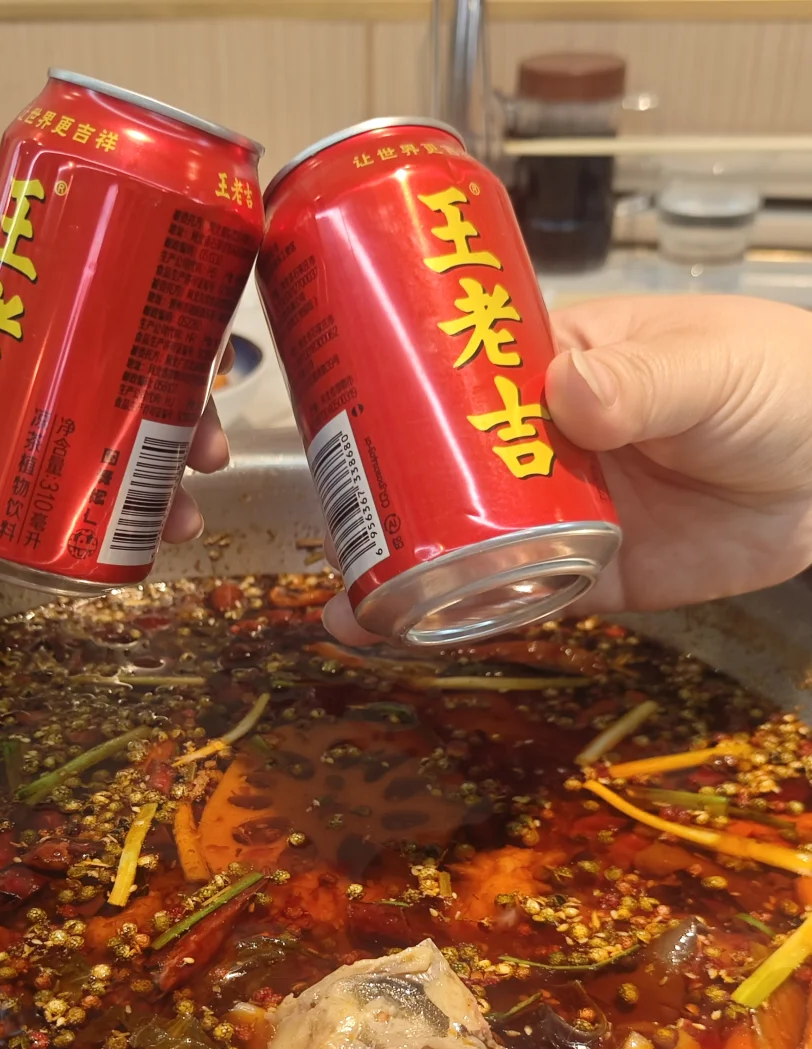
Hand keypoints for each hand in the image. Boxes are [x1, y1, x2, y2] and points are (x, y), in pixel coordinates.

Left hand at [0, 196, 231, 531]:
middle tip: (202, 459)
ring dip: (123, 467)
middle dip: (164, 413)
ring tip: (169, 517)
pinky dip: (57, 494)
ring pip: (74, 420)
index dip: (157, 319)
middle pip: (107, 363)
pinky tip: (93, 530)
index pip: (99, 275)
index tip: (199, 361)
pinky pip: (20, 463)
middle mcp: (6, 316)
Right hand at [324, 293, 811, 642]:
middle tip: (334, 518)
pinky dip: (466, 618)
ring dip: (409, 566)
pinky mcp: (591, 576)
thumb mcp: (710, 365)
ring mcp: (562, 512)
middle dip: (385, 494)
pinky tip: (412, 632)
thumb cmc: (787, 382)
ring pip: (469, 539)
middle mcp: (544, 440)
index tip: (340, 414)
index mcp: (559, 365)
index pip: (457, 373)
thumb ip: (642, 380)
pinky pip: (518, 598)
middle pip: (443, 466)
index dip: (395, 393)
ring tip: (352, 597)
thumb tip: (568, 392)